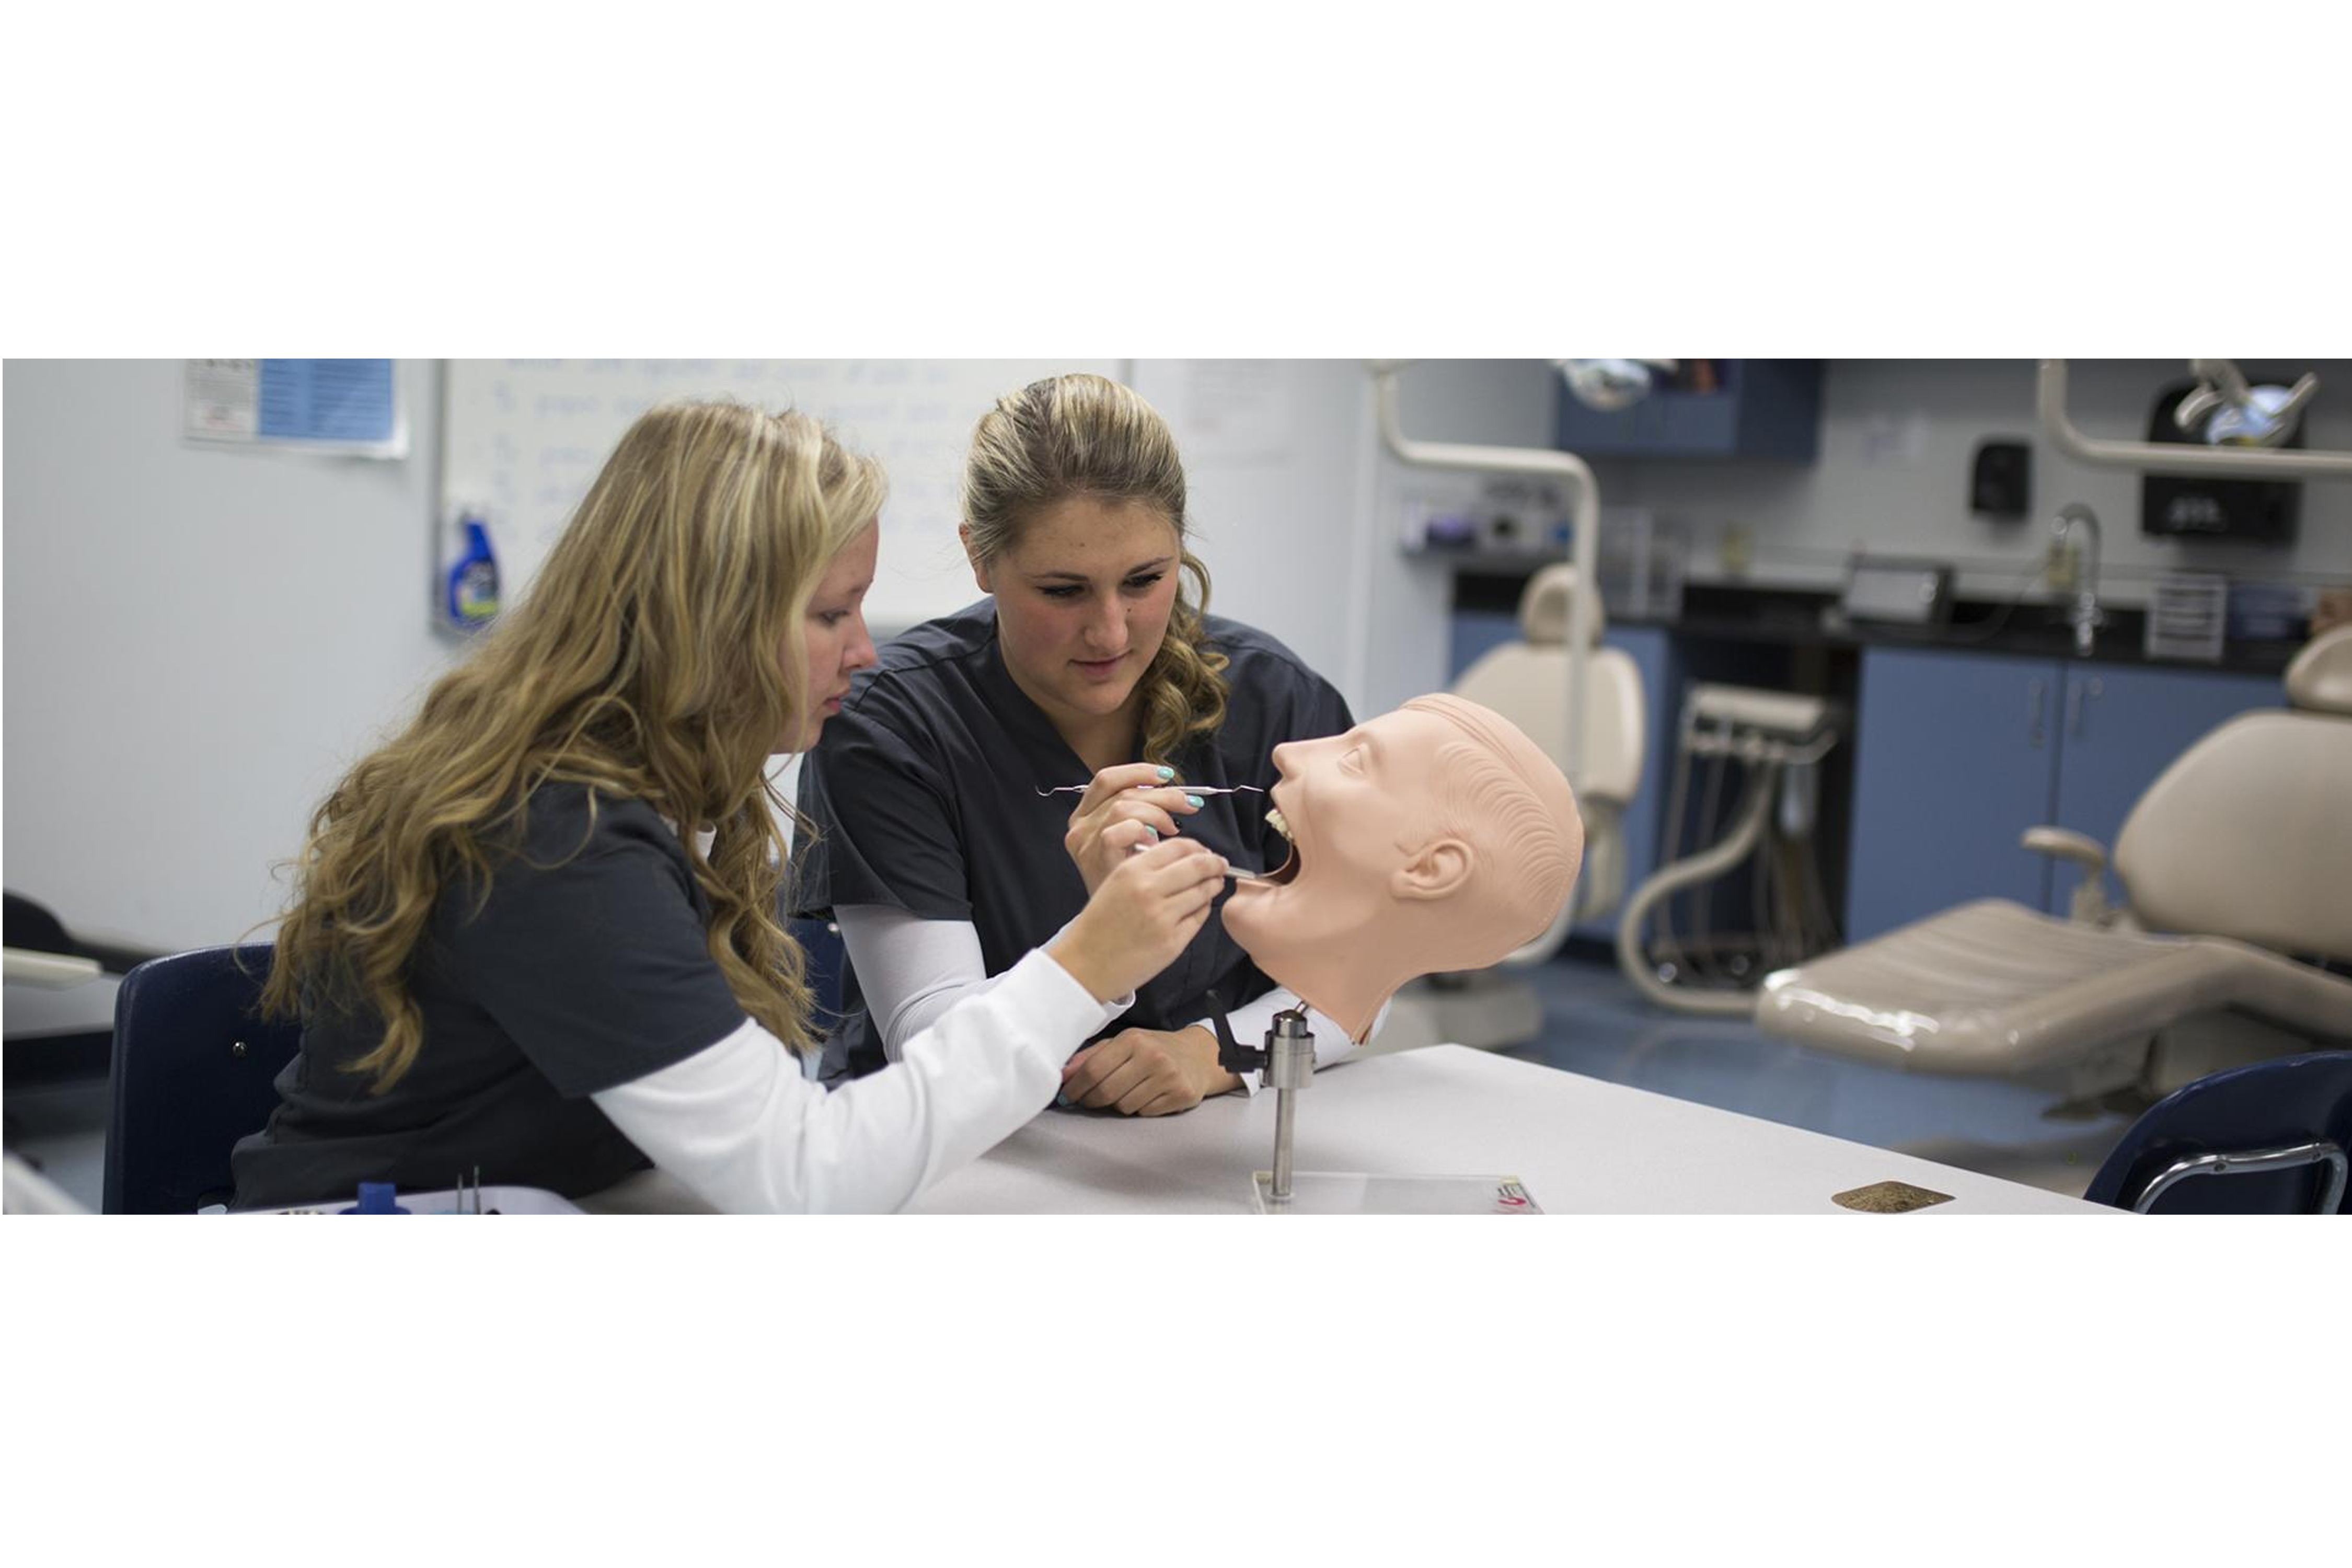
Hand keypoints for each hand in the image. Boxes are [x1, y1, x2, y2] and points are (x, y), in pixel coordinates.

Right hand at [1048, 837, 1226, 1002]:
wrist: (1085, 964)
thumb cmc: (1099, 924)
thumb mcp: (1115, 883)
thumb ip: (1147, 867)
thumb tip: (1186, 857)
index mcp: (1132, 870)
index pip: (1179, 847)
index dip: (1199, 847)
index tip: (1205, 851)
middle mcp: (1148, 890)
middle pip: (1198, 866)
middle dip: (1215, 863)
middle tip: (1220, 865)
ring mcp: (1163, 917)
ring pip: (1204, 892)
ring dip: (1213, 885)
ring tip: (1214, 884)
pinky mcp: (1173, 942)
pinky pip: (1199, 918)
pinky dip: (1203, 909)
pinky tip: (1199, 907)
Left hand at [1061, 1025, 1239, 1115]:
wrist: (1198, 1056)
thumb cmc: (1154, 1049)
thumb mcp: (1124, 1043)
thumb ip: (1093, 1056)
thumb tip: (1064, 1074)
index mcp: (1133, 1039)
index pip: (1094, 1069)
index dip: (1075, 1087)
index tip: (1066, 1096)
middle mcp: (1152, 1056)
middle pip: (1106, 1091)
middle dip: (1091, 1100)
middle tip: (1086, 1101)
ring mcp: (1168, 1077)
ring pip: (1124, 1106)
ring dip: (1118, 1103)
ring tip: (1128, 1090)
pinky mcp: (1181, 1095)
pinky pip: (1144, 1112)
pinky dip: (1140, 1108)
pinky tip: (1147, 1095)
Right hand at [1062, 763, 1203, 894]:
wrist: (1105, 934)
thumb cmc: (1122, 891)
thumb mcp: (1125, 847)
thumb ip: (1138, 818)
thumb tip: (1177, 794)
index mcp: (1082, 819)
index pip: (1106, 780)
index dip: (1138, 772)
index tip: (1167, 776)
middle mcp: (1079, 831)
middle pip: (1124, 793)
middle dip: (1163, 795)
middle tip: (1190, 804)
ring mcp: (1086, 847)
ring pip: (1124, 808)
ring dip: (1157, 814)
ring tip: (1173, 830)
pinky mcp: (1097, 863)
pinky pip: (1119, 832)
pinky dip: (1142, 831)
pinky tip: (1156, 845)